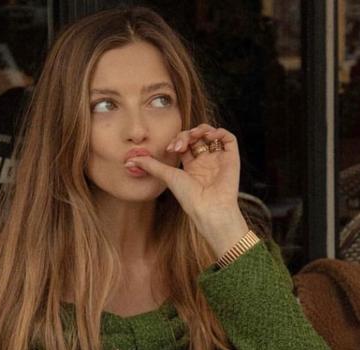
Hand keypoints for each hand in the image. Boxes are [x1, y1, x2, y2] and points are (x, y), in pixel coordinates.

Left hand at [125, 124, 248, 254]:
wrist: (209, 209)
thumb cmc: (189, 198)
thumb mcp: (167, 176)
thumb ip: (150, 166)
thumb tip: (128, 160)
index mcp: (191, 167)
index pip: (185, 144)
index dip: (177, 140)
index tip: (169, 149)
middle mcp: (206, 162)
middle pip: (197, 137)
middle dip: (187, 134)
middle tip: (179, 144)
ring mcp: (218, 160)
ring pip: (212, 135)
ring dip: (201, 129)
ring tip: (194, 135)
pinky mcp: (231, 159)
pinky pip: (228, 138)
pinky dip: (219, 132)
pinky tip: (209, 135)